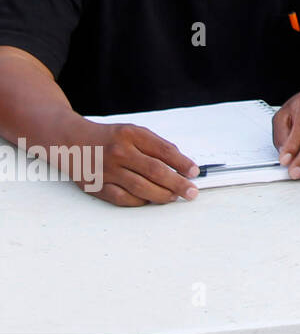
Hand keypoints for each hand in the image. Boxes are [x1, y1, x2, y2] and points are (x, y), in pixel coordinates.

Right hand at [84, 121, 198, 205]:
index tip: (194, 172)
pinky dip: (140, 201)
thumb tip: (181, 164)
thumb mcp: (133, 132)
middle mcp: (119, 152)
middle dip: (178, 183)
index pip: (164, 151)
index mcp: (131, 135)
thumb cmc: (108, 138)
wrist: (70, 140)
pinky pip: (123, 198)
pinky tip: (150, 201)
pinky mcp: (96, 186)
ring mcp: (106, 170)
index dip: (182, 163)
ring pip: (141, 187)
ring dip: (162, 195)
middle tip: (191, 192)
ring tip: (174, 197)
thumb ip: (155, 145)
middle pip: (155, 171)